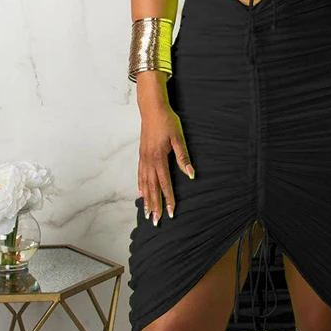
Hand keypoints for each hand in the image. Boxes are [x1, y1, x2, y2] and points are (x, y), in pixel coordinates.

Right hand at [137, 101, 194, 225]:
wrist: (152, 109)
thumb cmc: (167, 121)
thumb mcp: (178, 137)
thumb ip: (183, 157)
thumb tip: (190, 174)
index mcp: (159, 157)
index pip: (165, 183)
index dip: (168, 199)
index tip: (170, 212)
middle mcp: (149, 160)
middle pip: (152, 187)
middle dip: (154, 205)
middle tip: (156, 221)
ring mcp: (143, 158)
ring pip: (144, 183)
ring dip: (146, 199)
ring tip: (147, 213)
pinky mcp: (141, 154)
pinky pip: (140, 174)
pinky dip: (140, 186)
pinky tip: (140, 193)